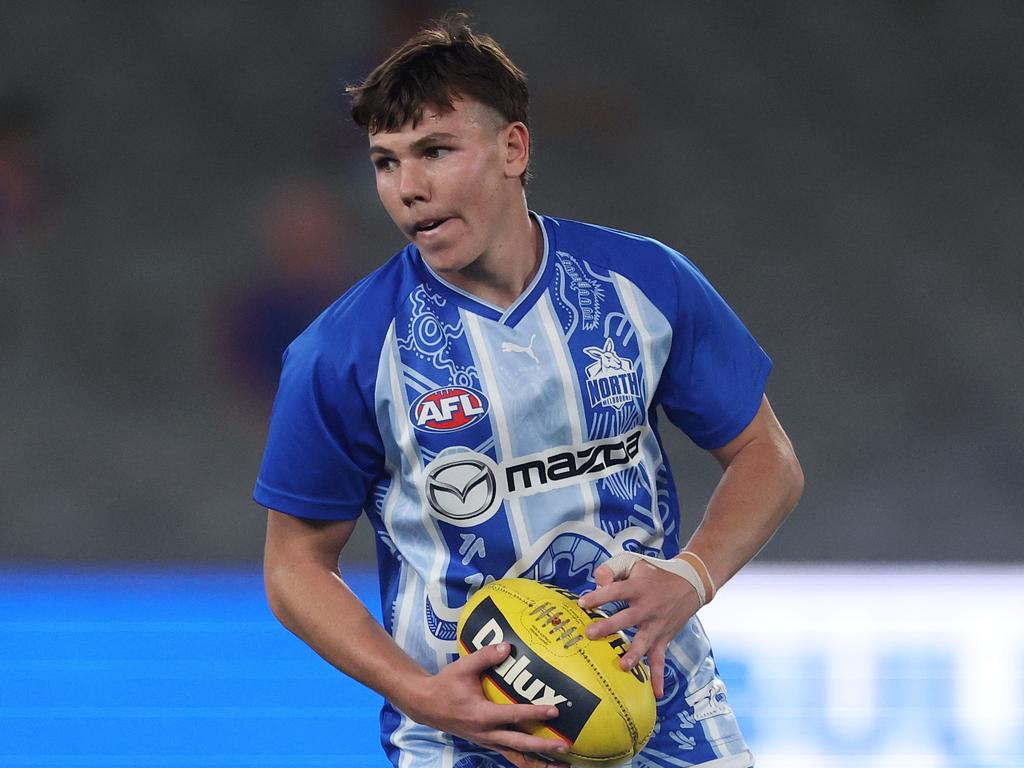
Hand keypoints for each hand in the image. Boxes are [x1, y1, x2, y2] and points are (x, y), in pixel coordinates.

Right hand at [404, 642, 570, 766]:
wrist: (426, 705)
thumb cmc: (446, 685)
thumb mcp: (463, 667)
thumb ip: (486, 656)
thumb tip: (508, 647)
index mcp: (482, 715)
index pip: (513, 715)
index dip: (535, 713)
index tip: (554, 711)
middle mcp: (486, 733)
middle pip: (519, 745)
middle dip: (543, 747)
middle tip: (565, 746)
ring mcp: (487, 741)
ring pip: (515, 757)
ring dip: (538, 762)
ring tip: (560, 766)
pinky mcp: (487, 743)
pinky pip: (509, 755)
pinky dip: (526, 759)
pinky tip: (542, 760)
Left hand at [578, 560, 701, 697]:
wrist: (690, 584)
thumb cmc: (654, 574)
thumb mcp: (633, 563)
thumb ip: (612, 569)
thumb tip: (597, 582)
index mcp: (638, 587)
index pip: (616, 591)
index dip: (599, 596)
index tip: (582, 602)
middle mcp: (648, 607)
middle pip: (627, 618)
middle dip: (609, 626)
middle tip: (591, 634)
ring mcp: (657, 625)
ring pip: (644, 642)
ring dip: (634, 654)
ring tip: (624, 666)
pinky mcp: (663, 638)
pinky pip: (660, 659)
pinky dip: (659, 676)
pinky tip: (656, 693)